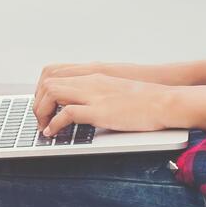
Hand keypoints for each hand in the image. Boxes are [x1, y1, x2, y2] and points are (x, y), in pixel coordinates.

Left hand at [30, 69, 186, 135]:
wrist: (167, 101)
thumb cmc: (147, 99)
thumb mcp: (117, 89)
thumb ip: (100, 92)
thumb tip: (87, 104)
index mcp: (95, 75)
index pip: (54, 73)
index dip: (42, 90)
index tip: (43, 107)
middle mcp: (91, 81)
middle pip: (48, 82)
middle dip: (38, 102)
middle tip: (40, 120)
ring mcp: (95, 94)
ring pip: (52, 93)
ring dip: (42, 112)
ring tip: (44, 128)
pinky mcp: (101, 110)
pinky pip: (67, 113)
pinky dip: (55, 124)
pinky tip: (53, 133)